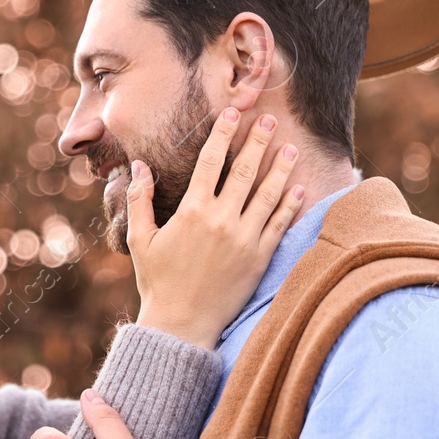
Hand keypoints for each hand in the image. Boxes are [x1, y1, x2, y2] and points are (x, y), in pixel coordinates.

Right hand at [130, 109, 305, 348]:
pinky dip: (291, 204)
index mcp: (192, 211)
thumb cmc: (158, 282)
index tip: (232, 113)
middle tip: (269, 120)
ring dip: (281, 167)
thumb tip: (139, 165)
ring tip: (290, 147)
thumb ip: (140, 198)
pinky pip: (280, 224)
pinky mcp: (260, 258)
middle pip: (246, 170)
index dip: (223, 133)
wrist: (182, 325)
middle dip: (258, 141)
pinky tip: (298, 187)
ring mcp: (245, 239)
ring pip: (269, 194)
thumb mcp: (141, 239)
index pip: (211, 161)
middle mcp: (222, 220)